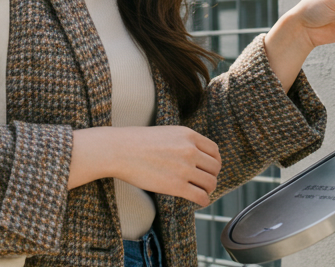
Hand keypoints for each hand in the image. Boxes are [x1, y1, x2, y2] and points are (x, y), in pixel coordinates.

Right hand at [68, 125, 220, 207]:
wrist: (118, 150)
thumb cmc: (137, 142)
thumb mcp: (167, 133)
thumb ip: (184, 142)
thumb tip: (196, 155)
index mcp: (189, 135)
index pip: (215, 151)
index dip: (214, 162)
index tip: (208, 169)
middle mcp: (190, 150)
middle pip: (215, 168)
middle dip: (211, 176)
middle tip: (203, 182)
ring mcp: (184, 168)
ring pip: (211, 183)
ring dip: (208, 190)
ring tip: (199, 192)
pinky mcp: (176, 186)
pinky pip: (201, 196)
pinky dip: (203, 201)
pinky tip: (198, 201)